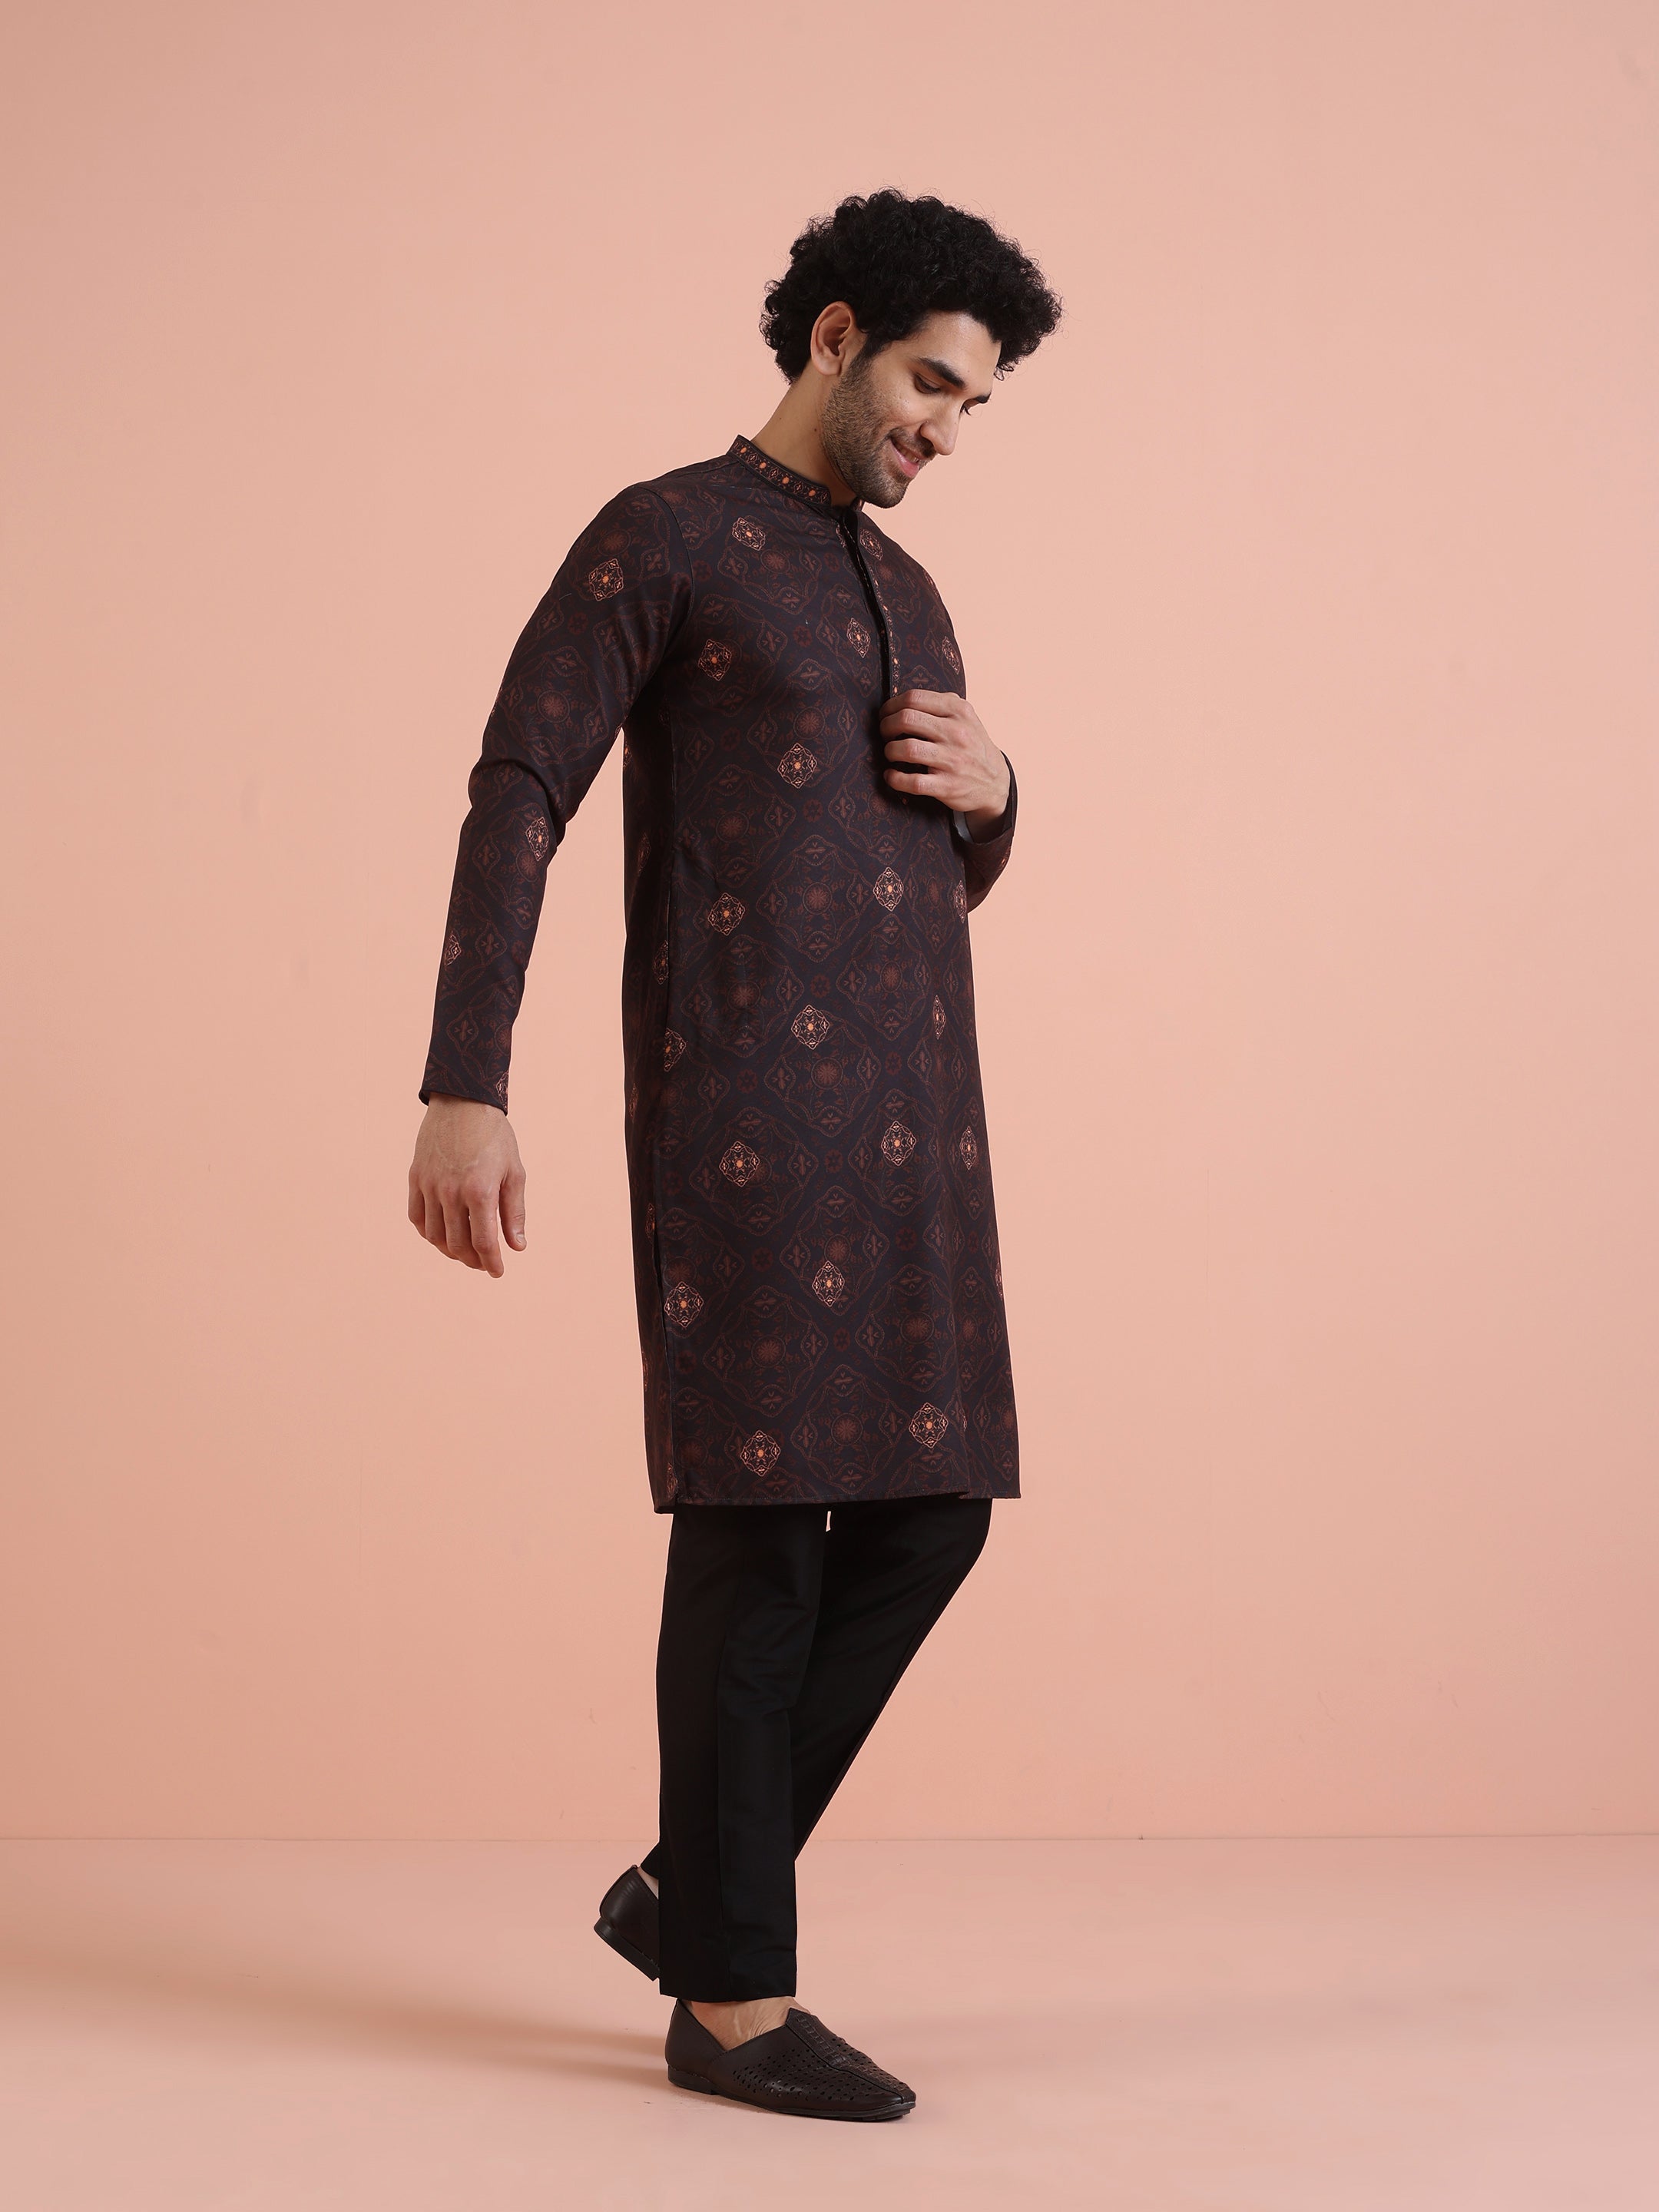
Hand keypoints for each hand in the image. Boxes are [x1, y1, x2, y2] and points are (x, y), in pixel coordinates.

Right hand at [407, 1096, 526, 1277]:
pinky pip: (416, 1217)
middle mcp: (451, 1192)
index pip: (484, 1242)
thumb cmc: (495, 1137)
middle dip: (472, 1260)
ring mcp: (429, 1185)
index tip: (497, 1271)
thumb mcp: (515, 1172)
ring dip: (450, 1251)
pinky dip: (428, 1233)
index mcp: (480, 1190)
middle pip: (457, 1244)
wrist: (463, 1102)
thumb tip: (517, 1247)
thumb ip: (514, 1212)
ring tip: (464, 1253)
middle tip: (483, 1263)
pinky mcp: (416, 1178)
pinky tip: (441, 1235)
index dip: (491, 1262)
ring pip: (434, 1235)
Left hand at [879, 689, 1009, 834]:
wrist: (995, 782)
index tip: (885, 715)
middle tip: (884, 734)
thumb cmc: (971, 746)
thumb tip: (903, 700)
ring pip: (907, 749)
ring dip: (889, 751)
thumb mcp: (966, 718)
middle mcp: (957, 733)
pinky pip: (912, 781)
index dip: (891, 706)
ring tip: (890, 753)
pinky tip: (891, 775)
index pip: (915, 698)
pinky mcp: (948, 786)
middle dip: (886, 726)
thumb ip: (940, 704)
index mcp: (959, 711)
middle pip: (906, 719)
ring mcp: (953, 760)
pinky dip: (894, 778)